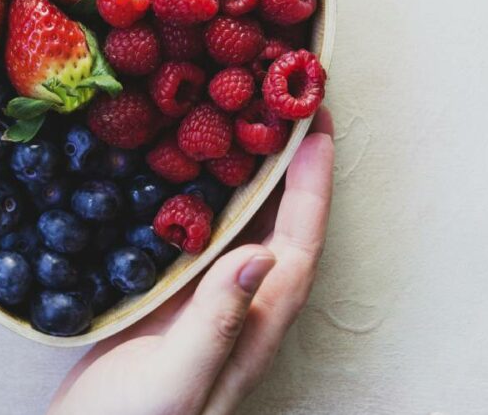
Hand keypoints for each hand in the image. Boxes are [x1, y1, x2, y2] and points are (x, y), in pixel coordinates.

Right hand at [48, 108, 334, 414]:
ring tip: (246, 121)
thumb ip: (218, 323)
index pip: (297, 245)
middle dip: (292, 168)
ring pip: (242, 228)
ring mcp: (205, 304)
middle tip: (287, 106)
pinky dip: (203, 197)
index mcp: (253, 326)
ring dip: (252, 176)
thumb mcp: (176, 380)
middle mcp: (239, 309)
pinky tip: (186, 172)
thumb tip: (263, 254)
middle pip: (280, 227)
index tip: (316, 128)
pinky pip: (199, 235)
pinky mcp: (170, 300)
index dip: (312, 186)